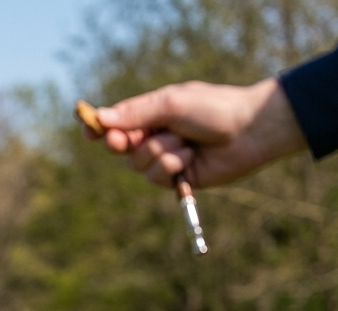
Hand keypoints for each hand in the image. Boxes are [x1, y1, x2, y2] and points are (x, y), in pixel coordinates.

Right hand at [85, 78, 307, 188]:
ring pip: (138, 165)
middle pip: (120, 147)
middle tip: (123, 140)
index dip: (99, 127)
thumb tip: (100, 117)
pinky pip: (156, 177)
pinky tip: (190, 158)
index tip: (87, 129)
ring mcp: (166, 158)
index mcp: (152, 114)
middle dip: (123, 143)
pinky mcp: (177, 178)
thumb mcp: (170, 104)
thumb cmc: (213, 109)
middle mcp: (156, 136)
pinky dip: (171, 166)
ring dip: (159, 153)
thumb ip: (134, 113)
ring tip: (184, 143)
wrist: (250, 130)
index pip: (116, 122)